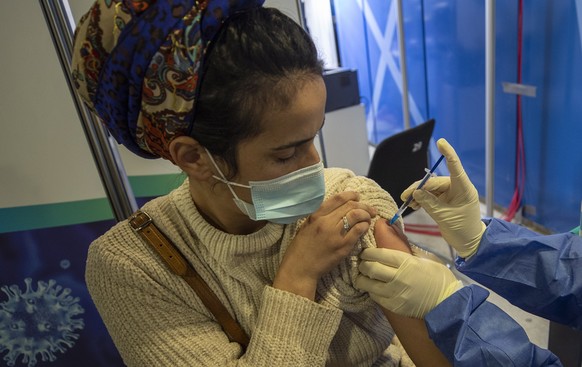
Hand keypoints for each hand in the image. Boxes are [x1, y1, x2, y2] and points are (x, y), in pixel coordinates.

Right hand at [275, 191, 376, 298]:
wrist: (300, 269)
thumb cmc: (300, 248)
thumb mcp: (306, 226)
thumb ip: (320, 216)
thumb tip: (338, 209)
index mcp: (316, 216)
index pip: (337, 199)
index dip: (351, 195)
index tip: (357, 196)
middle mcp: (326, 222)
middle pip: (350, 206)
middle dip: (363, 205)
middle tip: (369, 209)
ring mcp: (336, 234)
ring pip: (357, 216)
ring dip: (366, 215)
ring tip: (369, 217)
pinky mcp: (343, 247)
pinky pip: (358, 231)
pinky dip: (364, 226)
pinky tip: (365, 227)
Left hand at [355, 248, 461, 317]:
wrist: (448, 304)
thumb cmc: (439, 278)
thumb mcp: (426, 258)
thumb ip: (407, 249)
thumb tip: (392, 233)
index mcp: (406, 262)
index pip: (378, 254)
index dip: (368, 252)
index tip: (366, 252)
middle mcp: (397, 278)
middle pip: (370, 268)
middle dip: (363, 264)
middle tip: (363, 262)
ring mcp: (394, 294)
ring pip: (367, 284)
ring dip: (363, 278)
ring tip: (364, 275)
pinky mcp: (393, 306)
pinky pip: (374, 296)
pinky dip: (371, 290)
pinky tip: (374, 287)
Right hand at [401, 138, 485, 257]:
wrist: (470, 243)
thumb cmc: (463, 230)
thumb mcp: (444, 217)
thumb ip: (429, 203)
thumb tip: (416, 192)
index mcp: (463, 189)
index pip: (455, 167)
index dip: (448, 154)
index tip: (441, 142)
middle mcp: (457, 188)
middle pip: (435, 182)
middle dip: (419, 188)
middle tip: (405, 196)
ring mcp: (451, 194)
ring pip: (430, 189)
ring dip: (418, 195)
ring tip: (408, 202)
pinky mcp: (445, 201)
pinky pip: (430, 196)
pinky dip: (421, 199)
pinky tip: (413, 205)